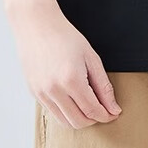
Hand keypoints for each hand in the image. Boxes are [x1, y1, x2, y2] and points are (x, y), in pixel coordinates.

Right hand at [9, 0, 121, 128]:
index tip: (113, 113)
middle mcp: (54, 90)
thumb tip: (113, 108)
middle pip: (79, 121)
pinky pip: (53, 112)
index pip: (92, 110)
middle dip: (94, 119)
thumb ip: (103, 85)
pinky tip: (73, 100)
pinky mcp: (34, 93)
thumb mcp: (91, 57)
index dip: (106, 115)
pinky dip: (66, 112)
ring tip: (88, 106)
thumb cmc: (65, 36)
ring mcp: (42, 93)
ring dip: (80, 119)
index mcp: (72, 79)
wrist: (37, 25)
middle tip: (103, 111)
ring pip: (65, 122)